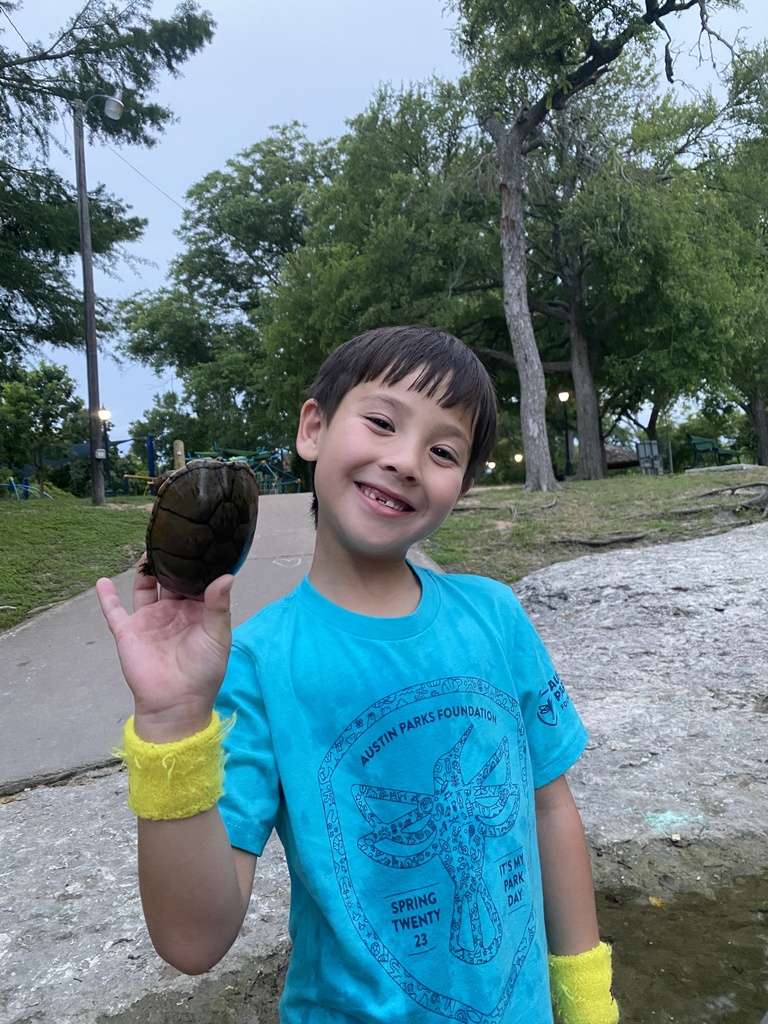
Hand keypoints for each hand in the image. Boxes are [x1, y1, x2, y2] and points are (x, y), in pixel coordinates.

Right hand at [97, 556, 233, 741]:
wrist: (177, 702)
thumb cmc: (204, 671)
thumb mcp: (218, 635)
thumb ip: (219, 605)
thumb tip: (227, 576)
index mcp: (196, 611)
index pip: (197, 581)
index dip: (198, 564)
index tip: (201, 541)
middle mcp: (173, 611)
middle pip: (170, 579)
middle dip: (171, 560)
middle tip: (173, 536)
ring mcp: (149, 620)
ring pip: (144, 588)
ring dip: (145, 570)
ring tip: (148, 548)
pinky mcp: (128, 631)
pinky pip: (114, 611)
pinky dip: (107, 596)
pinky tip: (102, 580)